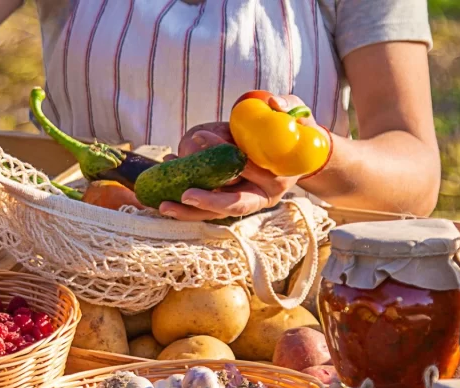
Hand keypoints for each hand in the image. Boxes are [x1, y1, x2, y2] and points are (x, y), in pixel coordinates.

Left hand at [159, 94, 322, 220]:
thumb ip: (288, 107)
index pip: (248, 168)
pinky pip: (206, 208)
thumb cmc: (295, 130)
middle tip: (184, 195)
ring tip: (163, 205)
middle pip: (232, 203)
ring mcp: (245, 202)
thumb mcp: (297, 114)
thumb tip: (274, 103)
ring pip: (215, 213)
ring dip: (189, 212)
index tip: (199, 137)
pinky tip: (162, 191)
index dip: (223, 152)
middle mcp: (262, 196)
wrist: (296, 153)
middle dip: (207, 201)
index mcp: (278, 177)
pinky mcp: (229, 202)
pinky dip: (185, 203)